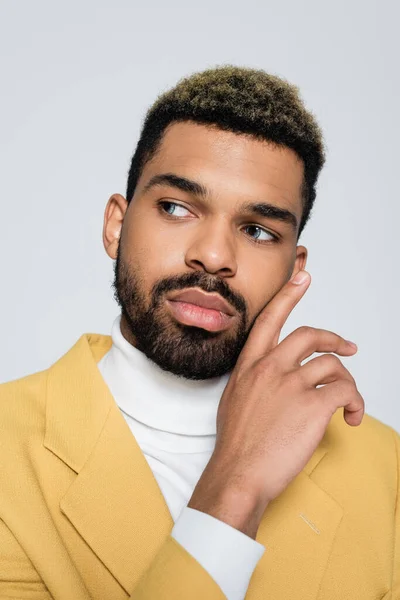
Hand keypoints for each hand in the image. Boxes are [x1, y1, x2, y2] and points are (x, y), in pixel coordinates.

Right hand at [188, 271, 363, 536]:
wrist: (238, 474)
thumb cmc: (236, 445)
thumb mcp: (235, 401)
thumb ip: (255, 382)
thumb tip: (277, 382)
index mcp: (249, 366)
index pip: (270, 319)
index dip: (289, 295)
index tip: (303, 276)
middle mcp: (270, 368)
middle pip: (309, 335)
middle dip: (333, 338)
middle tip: (347, 347)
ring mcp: (291, 384)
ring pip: (332, 365)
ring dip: (347, 382)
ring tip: (350, 403)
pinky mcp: (313, 405)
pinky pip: (345, 390)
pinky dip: (354, 403)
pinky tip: (350, 417)